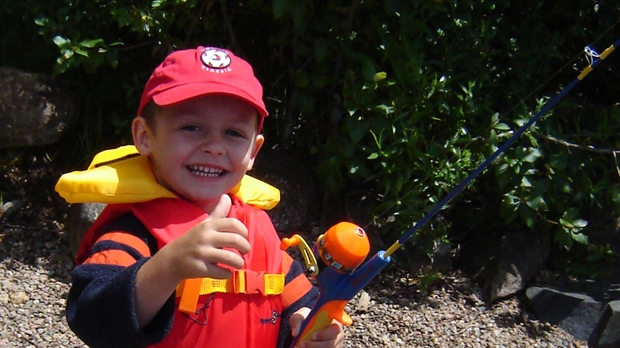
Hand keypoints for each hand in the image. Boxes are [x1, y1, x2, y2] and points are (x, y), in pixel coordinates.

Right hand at [135, 194, 249, 327]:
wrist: (172, 260)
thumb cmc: (193, 240)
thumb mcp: (204, 225)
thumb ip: (218, 212)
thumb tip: (227, 196)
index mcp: (208, 226)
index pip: (233, 224)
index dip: (244, 231)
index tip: (244, 238)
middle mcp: (205, 238)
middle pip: (235, 240)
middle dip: (245, 247)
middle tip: (244, 252)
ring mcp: (202, 254)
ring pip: (230, 258)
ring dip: (239, 262)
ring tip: (238, 263)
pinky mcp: (200, 268)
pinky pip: (221, 272)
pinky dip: (227, 273)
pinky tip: (226, 271)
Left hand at [290, 307, 343, 347]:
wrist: (306, 330)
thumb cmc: (306, 320)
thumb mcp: (301, 315)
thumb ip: (297, 320)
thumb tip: (295, 333)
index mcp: (334, 323)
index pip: (334, 329)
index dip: (325, 334)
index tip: (313, 335)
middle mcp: (337, 336)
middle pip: (330, 344)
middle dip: (315, 345)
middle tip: (302, 344)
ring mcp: (334, 346)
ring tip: (299, 347)